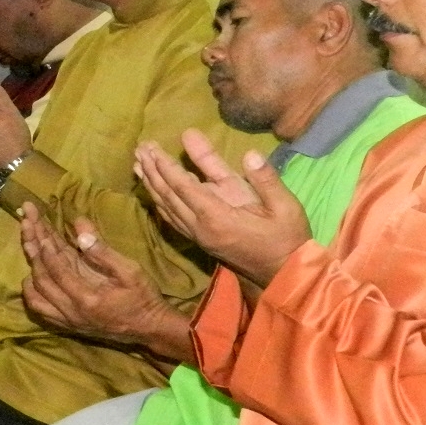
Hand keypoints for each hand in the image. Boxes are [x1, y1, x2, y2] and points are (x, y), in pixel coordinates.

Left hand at [20, 203, 194, 361]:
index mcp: (87, 299)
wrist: (149, 328)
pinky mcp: (67, 325)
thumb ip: (102, 251)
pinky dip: (32, 293)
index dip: (46, 248)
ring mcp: (67, 321)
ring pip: (36, 297)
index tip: (40, 226)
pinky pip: (41, 310)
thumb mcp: (130, 270)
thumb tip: (79, 226)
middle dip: (33, 250)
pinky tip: (31, 276)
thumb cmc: (143, 297)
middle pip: (41, 280)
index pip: (57, 270)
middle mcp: (71, 313)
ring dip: (30, 270)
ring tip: (27, 245)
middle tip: (26, 225)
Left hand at [134, 129, 309, 288]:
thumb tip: (249, 154)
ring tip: (138, 164)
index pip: (183, 187)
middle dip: (153, 170)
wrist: (284, 277)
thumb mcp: (285, 208)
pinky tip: (153, 193)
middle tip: (139, 148)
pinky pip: (173, 219)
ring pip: (167, 208)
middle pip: (168, 196)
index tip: (151, 147)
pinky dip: (160, 203)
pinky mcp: (200, 241)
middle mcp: (201, 228)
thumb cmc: (287, 240)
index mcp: (217, 217)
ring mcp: (198, 236)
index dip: (166, 166)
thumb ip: (266, 180)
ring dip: (151, 185)